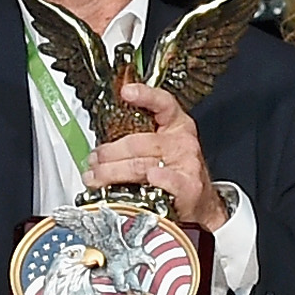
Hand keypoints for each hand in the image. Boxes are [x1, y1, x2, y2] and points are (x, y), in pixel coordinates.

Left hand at [83, 81, 227, 228]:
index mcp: (176, 125)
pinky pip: (167, 180)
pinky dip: (155, 179)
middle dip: (108, 153)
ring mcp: (186, 163)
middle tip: (93, 162)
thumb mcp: (162, 148)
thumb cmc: (176, 173)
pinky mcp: (188, 186)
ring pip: (140, 165)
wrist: (201, 202)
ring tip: (97, 178)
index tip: (127, 92)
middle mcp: (182, 141)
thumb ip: (137, 139)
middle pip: (137, 143)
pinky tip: (145, 181)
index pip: (162, 103)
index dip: (145, 95)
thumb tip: (99, 148)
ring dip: (112, 172)